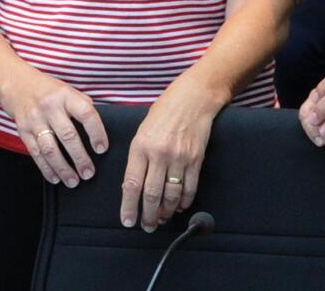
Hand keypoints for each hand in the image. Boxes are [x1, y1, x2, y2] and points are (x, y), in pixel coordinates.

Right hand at [3, 71, 108, 187]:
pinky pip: (35, 153)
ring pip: (50, 149)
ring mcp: (34, 120)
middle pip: (68, 135)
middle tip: (89, 173)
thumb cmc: (50, 91)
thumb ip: (83, 106)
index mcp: (66, 95)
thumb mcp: (68, 91)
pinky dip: (46, 168)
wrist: (17, 84)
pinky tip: (56, 178)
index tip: (102, 148)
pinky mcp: (23, 131)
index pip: (86, 114)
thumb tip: (101, 127)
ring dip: (63, 168)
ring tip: (74, 181)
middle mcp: (50, 107)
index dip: (96, 132)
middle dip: (80, 157)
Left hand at [121, 83, 217, 231]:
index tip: (127, 221)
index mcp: (141, 146)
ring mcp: (179, 157)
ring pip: (171, 194)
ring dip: (166, 211)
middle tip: (147, 226)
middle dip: (148, 215)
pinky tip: (179, 206)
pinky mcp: (196, 159)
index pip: (131, 184)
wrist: (193, 98)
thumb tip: (133, 186)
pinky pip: (190, 187)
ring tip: (162, 218)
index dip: (129, 207)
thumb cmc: (164, 112)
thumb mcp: (142, 131)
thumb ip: (137, 157)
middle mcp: (160, 154)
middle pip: (152, 194)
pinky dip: (184, 201)